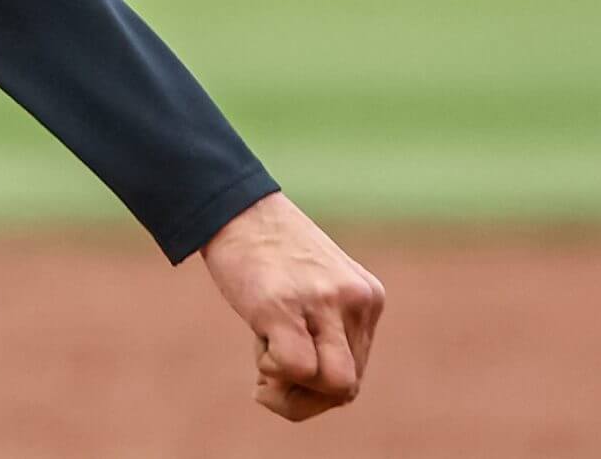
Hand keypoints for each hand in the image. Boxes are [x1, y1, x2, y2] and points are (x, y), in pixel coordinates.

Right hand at [199, 190, 385, 421]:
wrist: (233, 206)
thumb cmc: (266, 250)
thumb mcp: (316, 284)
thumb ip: (328, 327)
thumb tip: (319, 387)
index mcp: (367, 297)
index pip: (354, 372)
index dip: (313, 382)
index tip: (284, 356)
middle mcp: (356, 300)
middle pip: (348, 387)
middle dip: (304, 395)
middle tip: (270, 362)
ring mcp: (323, 301)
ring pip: (335, 386)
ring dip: (290, 387)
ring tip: (263, 348)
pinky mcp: (283, 305)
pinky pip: (296, 369)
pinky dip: (271, 372)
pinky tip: (257, 336)